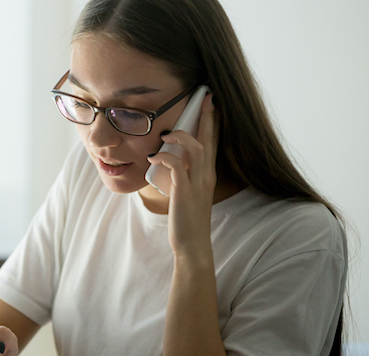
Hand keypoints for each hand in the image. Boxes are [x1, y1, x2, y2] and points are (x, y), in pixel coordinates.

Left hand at [147, 93, 217, 255]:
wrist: (192, 244)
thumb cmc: (186, 219)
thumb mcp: (187, 192)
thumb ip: (183, 175)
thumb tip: (169, 161)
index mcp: (207, 175)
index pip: (213, 143)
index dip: (212, 123)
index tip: (211, 104)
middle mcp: (206, 176)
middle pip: (209, 140)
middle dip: (207, 117)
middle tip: (205, 97)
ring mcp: (197, 184)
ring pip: (197, 149)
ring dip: (182, 137)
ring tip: (167, 134)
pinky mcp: (185, 192)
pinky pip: (177, 167)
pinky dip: (166, 158)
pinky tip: (155, 157)